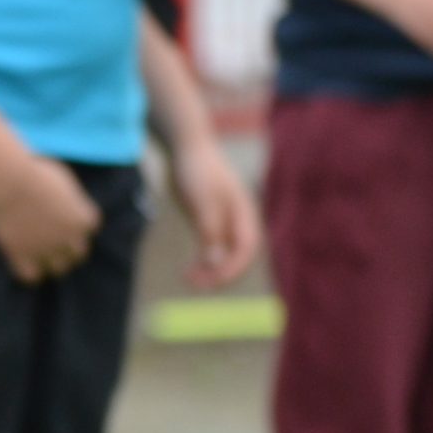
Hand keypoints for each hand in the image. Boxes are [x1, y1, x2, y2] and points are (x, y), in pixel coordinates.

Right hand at [0, 153, 102, 284]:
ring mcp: (46, 249)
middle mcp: (70, 238)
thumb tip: (64, 201)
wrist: (6, 178)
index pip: (89, 227)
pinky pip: (31, 276)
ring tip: (37, 252)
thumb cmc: (32, 170)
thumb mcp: (62, 177)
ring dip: (51, 261)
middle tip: (51, 238)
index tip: (61, 215)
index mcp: (83, 218)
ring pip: (58, 268)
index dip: (74, 222)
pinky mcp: (21, 255)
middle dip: (67, 247)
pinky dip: (28, 271)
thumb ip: (69, 196)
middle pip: (78, 254)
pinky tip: (20, 260)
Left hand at [167, 135, 259, 290]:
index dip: (234, 267)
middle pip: (237, 255)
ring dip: (210, 270)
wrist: (186, 147)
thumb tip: (215, 261)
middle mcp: (238, 220)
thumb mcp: (202, 199)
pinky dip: (203, 260)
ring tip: (189, 281)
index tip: (214, 279)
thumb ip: (210, 229)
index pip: (247, 249)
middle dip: (221, 273)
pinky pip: (211, 247)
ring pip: (223, 253)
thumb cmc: (197, 169)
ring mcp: (224, 221)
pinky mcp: (209, 221)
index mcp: (244, 214)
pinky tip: (190, 270)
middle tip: (198, 285)